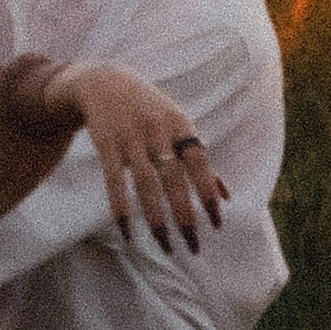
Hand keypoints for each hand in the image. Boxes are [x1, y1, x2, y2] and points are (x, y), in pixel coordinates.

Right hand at [50, 63, 228, 253]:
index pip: (200, 162)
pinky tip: (127, 232)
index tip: (217, 224)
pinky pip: (113, 181)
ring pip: (145, 183)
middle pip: (173, 178)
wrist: (104, 82)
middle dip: (184, 215)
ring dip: (155, 218)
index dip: (208, 192)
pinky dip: (121, 207)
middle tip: (193, 247)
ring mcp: (130, 137)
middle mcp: (157, 130)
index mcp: (180, 125)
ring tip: (166, 245)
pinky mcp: (106, 143)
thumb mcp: (178, 125)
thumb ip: (200, 159)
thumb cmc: (150, 110)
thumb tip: (227, 196)